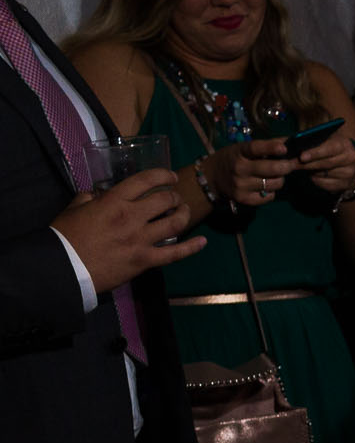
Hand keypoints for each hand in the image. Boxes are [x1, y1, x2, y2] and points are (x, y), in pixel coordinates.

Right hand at [50, 167, 204, 288]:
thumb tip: (98, 194)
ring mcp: (141, 239)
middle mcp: (132, 217)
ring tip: (185, 211)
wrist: (63, 267)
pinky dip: (192, 248)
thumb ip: (89, 198)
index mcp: (113, 201)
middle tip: (174, 198)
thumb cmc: (65, 237)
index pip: (145, 180)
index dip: (162, 175)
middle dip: (174, 196)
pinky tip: (203, 242)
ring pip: (175, 223)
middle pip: (165, 200)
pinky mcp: (145, 260)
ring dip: (184, 214)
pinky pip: (175, 253)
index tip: (170, 176)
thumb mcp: (74, 209)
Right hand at [204, 138, 297, 207]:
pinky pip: (270, 196)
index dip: (271, 147)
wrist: (212, 178)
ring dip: (280, 179)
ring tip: (274, 176)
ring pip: (275, 184)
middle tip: (289, 165)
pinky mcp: (244, 199)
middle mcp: (239, 168)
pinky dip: (272, 191)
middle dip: (286, 166)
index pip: (255, 148)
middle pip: (272, 169)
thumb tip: (293, 141)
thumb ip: (269, 145)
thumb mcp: (245, 148)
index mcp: (240, 152)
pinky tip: (265, 186)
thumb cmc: (235, 158)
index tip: (284, 148)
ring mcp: (241, 185)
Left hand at [296, 132, 354, 193]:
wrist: (348, 163)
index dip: (315, 153)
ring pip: (323, 175)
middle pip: (326, 163)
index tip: (302, 157)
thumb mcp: (324, 140)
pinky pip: (324, 184)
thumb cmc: (330, 148)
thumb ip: (311, 141)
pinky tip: (313, 175)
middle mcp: (350, 158)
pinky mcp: (345, 185)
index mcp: (344, 144)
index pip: (330, 148)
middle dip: (308, 164)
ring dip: (311, 172)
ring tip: (303, 167)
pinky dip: (316, 180)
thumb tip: (290, 144)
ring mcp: (349, 173)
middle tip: (293, 164)